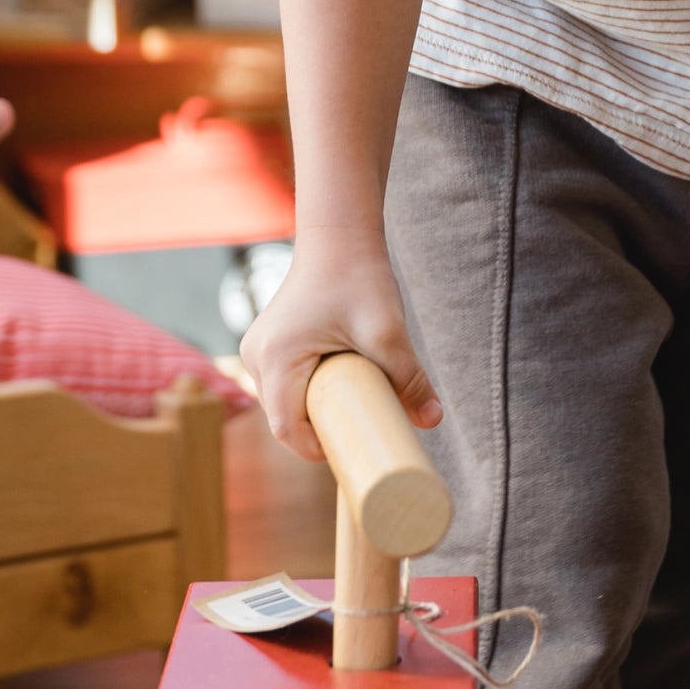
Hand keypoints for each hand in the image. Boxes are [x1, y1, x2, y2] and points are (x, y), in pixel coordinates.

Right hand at [241, 237, 441, 461]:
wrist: (339, 237)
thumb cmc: (357, 278)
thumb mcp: (388, 333)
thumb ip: (409, 379)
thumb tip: (433, 420)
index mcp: (274, 359)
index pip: (287, 430)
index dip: (319, 451)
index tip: (356, 450)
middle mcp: (256, 357)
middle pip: (285, 420)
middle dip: (322, 432)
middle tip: (364, 432)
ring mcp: (258, 350)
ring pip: (286, 404)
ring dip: (318, 413)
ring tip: (356, 409)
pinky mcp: (270, 345)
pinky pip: (287, 386)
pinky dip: (312, 395)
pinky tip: (342, 395)